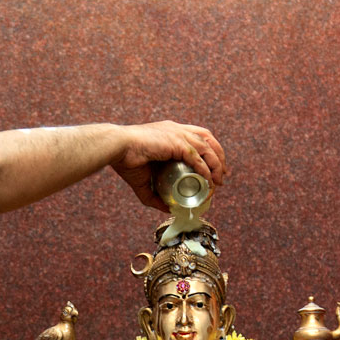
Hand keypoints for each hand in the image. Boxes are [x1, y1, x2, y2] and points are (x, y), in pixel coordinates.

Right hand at [112, 121, 227, 211]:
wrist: (117, 148)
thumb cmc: (125, 161)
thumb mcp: (144, 182)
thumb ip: (154, 196)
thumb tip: (167, 209)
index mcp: (170, 132)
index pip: (197, 137)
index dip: (209, 151)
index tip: (214, 168)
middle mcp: (177, 130)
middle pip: (208, 138)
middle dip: (219, 156)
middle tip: (222, 175)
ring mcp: (178, 134)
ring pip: (207, 146)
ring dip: (217, 162)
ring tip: (219, 179)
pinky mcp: (177, 142)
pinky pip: (197, 156)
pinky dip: (206, 168)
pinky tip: (209, 179)